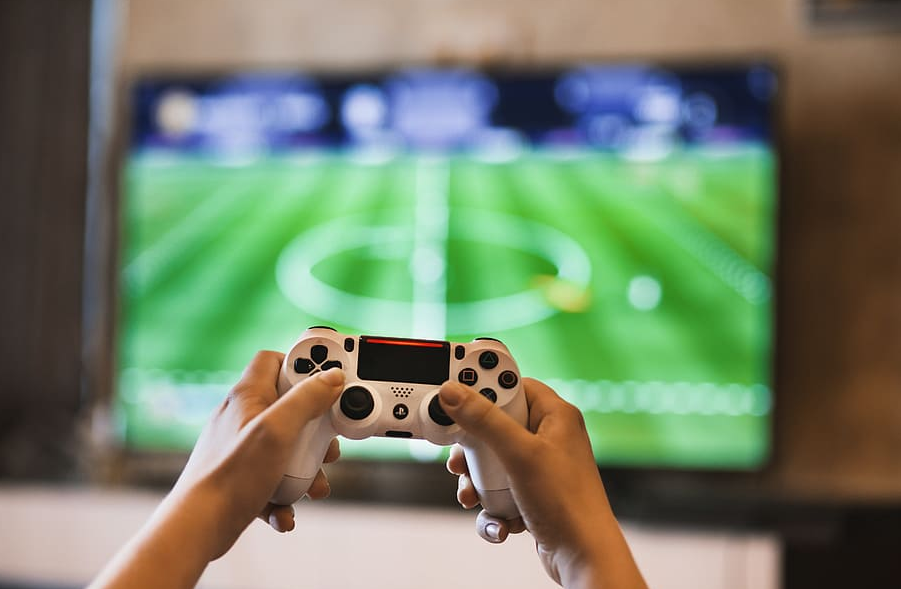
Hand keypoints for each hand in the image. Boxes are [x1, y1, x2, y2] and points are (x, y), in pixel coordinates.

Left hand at [173, 351, 344, 557]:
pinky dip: (285, 494)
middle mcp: (243, 418)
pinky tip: (284, 510)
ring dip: (306, 469)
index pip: (274, 360)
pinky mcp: (242, 477)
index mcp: (248, 396)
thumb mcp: (278, 430)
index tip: (329, 378)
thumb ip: (306, 399)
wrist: (197, 529)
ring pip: (287, 449)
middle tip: (327, 443)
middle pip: (290, 408)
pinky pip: (273, 479)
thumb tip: (331, 377)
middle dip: (315, 429)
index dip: (303, 364)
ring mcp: (242, 449)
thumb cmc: (231, 476)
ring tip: (312, 486)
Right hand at [439, 378, 646, 588]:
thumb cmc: (567, 503)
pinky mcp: (532, 494)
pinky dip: (492, 507)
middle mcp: (548, 437)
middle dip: (473, 449)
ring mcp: (540, 468)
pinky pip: (499, 491)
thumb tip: (453, 392)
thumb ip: (484, 420)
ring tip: (472, 496)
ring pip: (492, 462)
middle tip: (461, 458)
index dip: (484, 388)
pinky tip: (500, 521)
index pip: (512, 385)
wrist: (583, 557)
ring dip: (477, 482)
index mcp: (554, 415)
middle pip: (494, 426)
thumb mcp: (519, 454)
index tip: (455, 394)